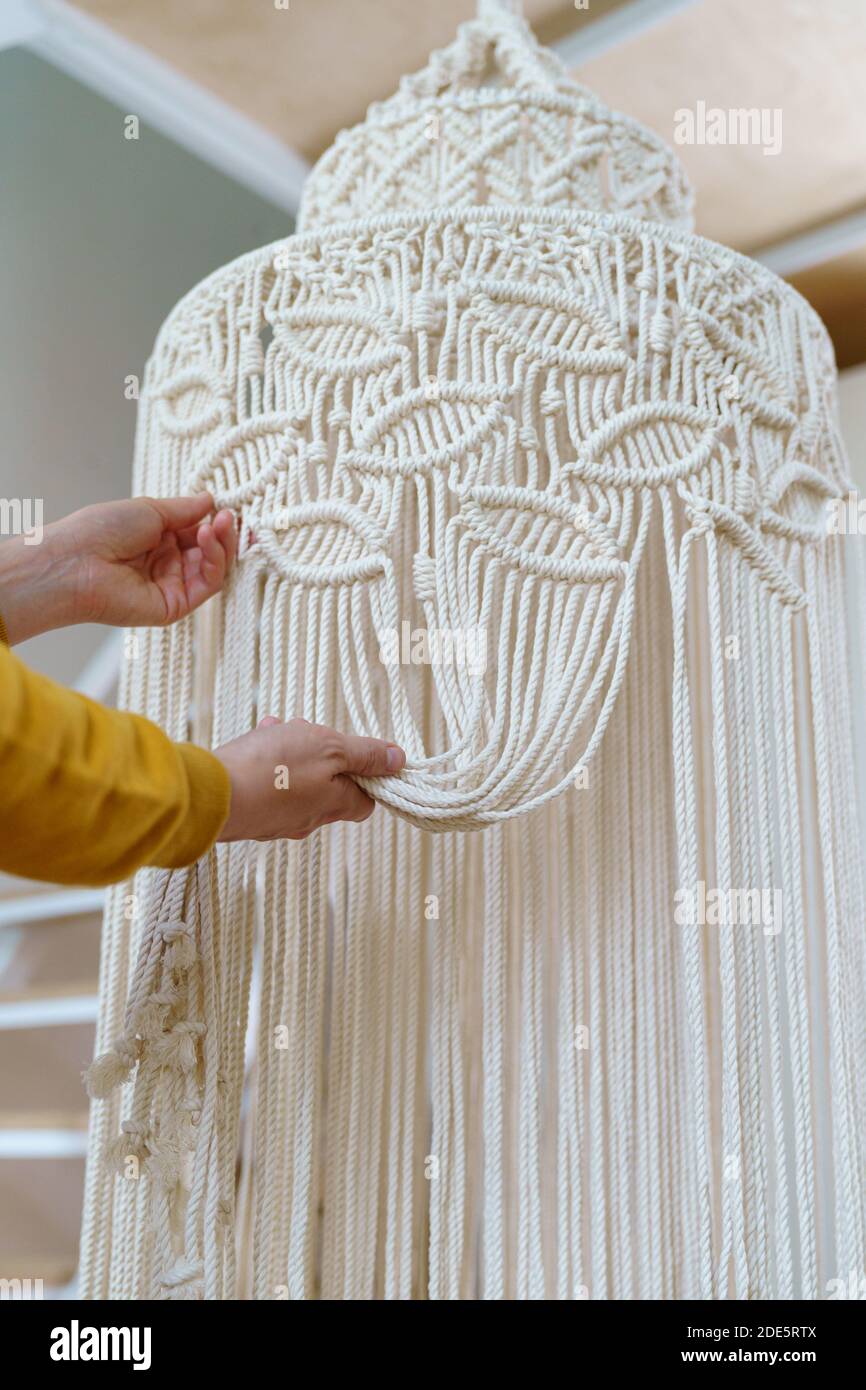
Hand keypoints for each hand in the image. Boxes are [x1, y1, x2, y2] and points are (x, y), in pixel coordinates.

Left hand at [0, 493, 236, 642]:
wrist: (76, 562)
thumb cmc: (100, 531)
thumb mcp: (149, 510)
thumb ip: (185, 510)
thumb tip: (211, 501)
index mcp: (157, 540)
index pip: (198, 532)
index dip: (215, 521)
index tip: (227, 508)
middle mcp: (166, 564)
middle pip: (209, 551)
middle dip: (223, 533)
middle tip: (229, 516)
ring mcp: (171, 585)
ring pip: (213, 569)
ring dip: (221, 545)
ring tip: (217, 525)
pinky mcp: (175, 606)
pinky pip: (207, 586)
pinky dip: (215, 562)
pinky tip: (207, 539)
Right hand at [215, 717, 405, 842]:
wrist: (213, 794)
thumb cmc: (275, 769)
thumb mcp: (331, 748)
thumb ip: (366, 754)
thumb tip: (399, 760)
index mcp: (335, 805)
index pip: (365, 800)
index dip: (366, 775)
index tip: (355, 751)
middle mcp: (307, 820)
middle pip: (328, 787)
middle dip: (321, 755)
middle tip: (307, 731)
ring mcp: (275, 820)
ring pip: (295, 782)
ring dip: (291, 751)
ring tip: (278, 729)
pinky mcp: (249, 815)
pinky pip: (266, 786)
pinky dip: (266, 762)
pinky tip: (257, 739)